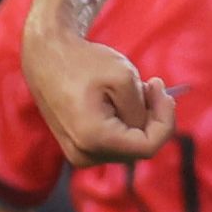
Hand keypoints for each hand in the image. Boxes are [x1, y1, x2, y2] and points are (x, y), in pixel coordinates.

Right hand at [25, 29, 176, 166]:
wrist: (46, 56)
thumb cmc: (83, 62)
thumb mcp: (124, 78)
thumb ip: (142, 110)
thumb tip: (147, 127)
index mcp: (94, 138)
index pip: (148, 147)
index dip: (165, 121)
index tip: (164, 92)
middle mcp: (83, 154)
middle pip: (137, 148)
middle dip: (151, 118)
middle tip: (151, 85)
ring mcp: (78, 155)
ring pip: (127, 147)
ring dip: (137, 121)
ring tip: (133, 90)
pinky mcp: (77, 149)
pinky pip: (113, 144)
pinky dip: (123, 124)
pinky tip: (119, 101)